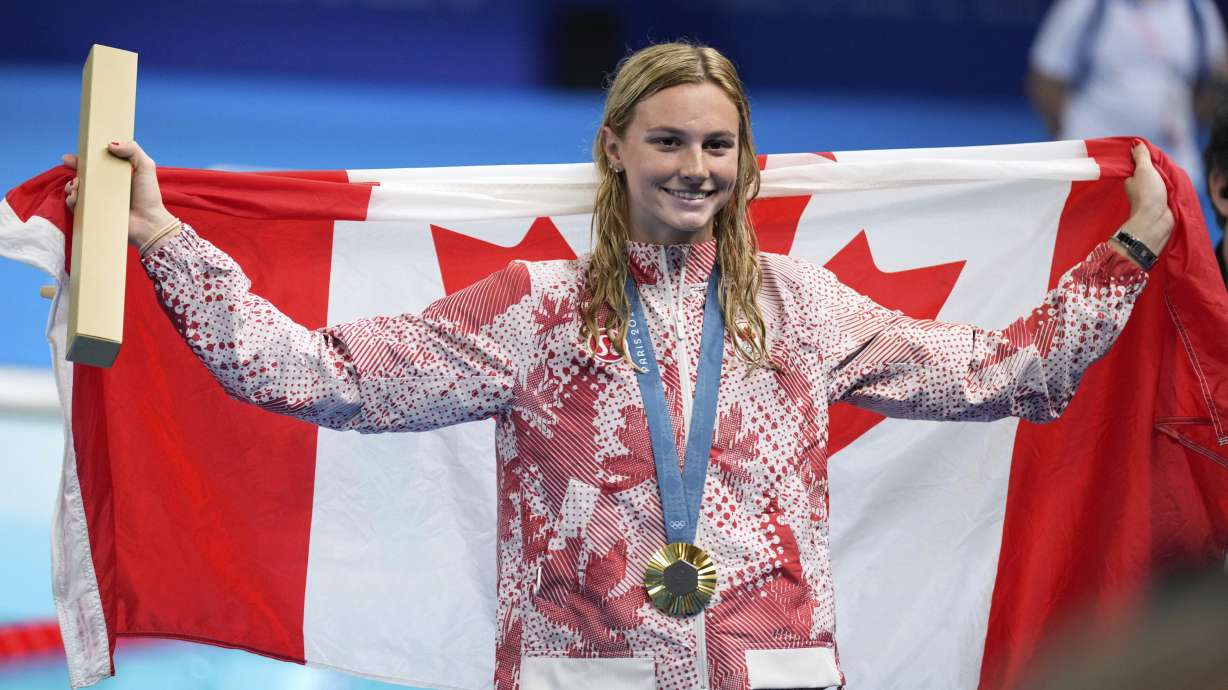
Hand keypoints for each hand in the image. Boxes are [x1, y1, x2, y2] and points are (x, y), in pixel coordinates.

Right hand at [62, 140, 179, 252]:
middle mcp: (104, 186)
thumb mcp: (145, 167)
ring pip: (75, 189)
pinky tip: (77, 197)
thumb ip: (133, 150)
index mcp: (114, 173)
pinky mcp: (94, 213)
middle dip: (74, 170)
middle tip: (76, 171)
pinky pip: (76, 206)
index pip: (94, 163)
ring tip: (78, 186)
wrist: (149, 222)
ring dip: (71, 185)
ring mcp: (98, 200)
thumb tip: (110, 144)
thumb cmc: (149, 196)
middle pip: (82, 174)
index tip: (70, 157)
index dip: (81, 159)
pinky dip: (72, 200)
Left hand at [1117, 141, 1173, 257]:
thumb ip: (1140, 157)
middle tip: (1163, 160)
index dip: (1145, 157)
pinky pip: (1165, 188)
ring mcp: (1148, 194)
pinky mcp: (1159, 201)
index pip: (1137, 164)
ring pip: (1157, 180)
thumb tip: (1135, 143)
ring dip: (1163, 176)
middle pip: (1148, 171)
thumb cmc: (1147, 194)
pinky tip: (1173, 181)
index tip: (1151, 152)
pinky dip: (1168, 184)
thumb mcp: (1143, 170)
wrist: (1156, 219)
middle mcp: (1137, 186)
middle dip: (1156, 166)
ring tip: (1168, 170)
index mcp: (1130, 179)